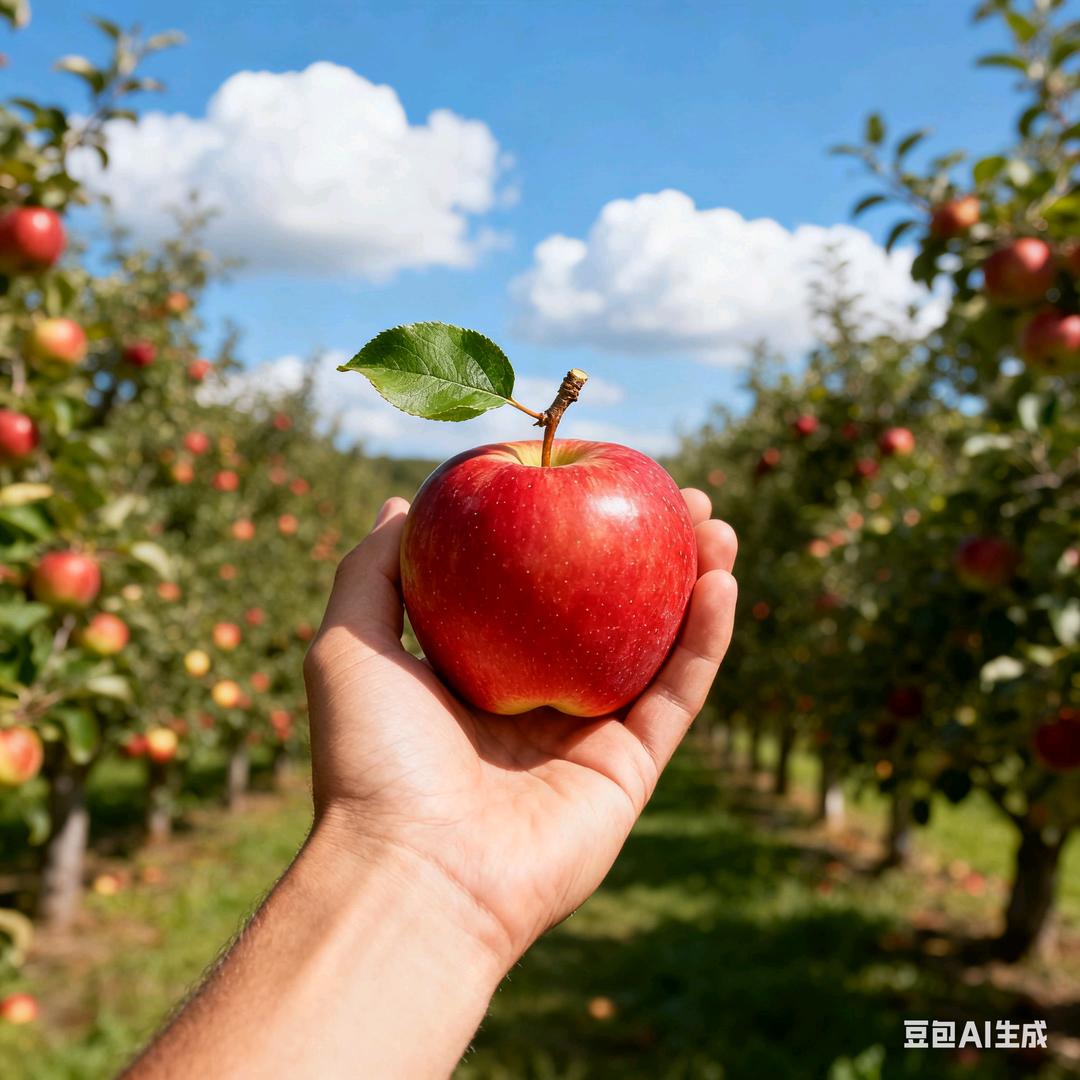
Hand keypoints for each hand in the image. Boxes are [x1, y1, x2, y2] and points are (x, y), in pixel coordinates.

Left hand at [304, 488, 736, 970]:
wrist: (411, 873)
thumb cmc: (372, 757)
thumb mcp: (349, 642)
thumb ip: (373, 571)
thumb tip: (400, 506)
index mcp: (479, 674)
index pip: (535, 588)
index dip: (568, 534)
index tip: (590, 480)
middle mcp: (538, 702)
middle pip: (606, 611)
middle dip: (644, 552)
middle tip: (674, 496)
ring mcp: (587, 739)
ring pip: (655, 646)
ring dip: (692, 583)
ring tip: (714, 523)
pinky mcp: (629, 772)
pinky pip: (678, 694)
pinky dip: (707, 639)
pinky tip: (722, 580)